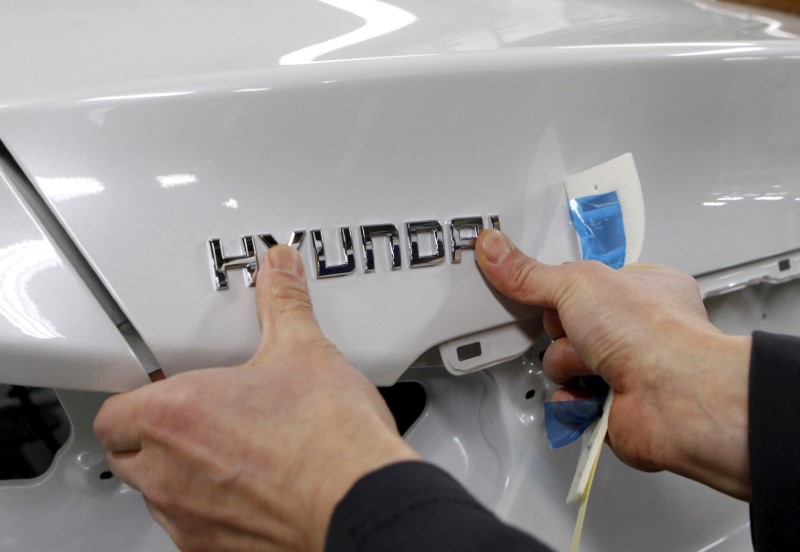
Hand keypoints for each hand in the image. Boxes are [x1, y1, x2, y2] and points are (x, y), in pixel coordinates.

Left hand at [94, 246, 418, 551]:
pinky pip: (191, 527)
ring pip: (155, 494)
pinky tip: (252, 484)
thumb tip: (279, 270)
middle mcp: (170, 472)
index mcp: (176, 415)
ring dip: (177, 471)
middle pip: (125, 454)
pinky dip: (208, 505)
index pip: (113, 412)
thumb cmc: (329, 438)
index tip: (164, 387)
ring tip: (227, 448)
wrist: (362, 499)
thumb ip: (283, 303)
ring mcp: (191, 517)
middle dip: (150, 434)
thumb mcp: (304, 350)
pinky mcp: (217, 548)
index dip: (135, 396)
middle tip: (195, 415)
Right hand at [475, 229, 750, 499]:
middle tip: (575, 329)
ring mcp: (627, 369)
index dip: (560, 288)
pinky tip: (590, 393)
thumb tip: (495, 250)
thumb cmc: (652, 333)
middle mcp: (637, 329)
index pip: (582, 282)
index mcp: (640, 287)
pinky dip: (573, 400)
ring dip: (567, 366)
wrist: (675, 398)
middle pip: (566, 326)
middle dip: (562, 332)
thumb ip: (530, 273)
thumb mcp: (577, 283)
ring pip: (564, 364)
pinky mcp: (615, 408)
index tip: (541, 287)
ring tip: (592, 365)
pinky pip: (570, 401)